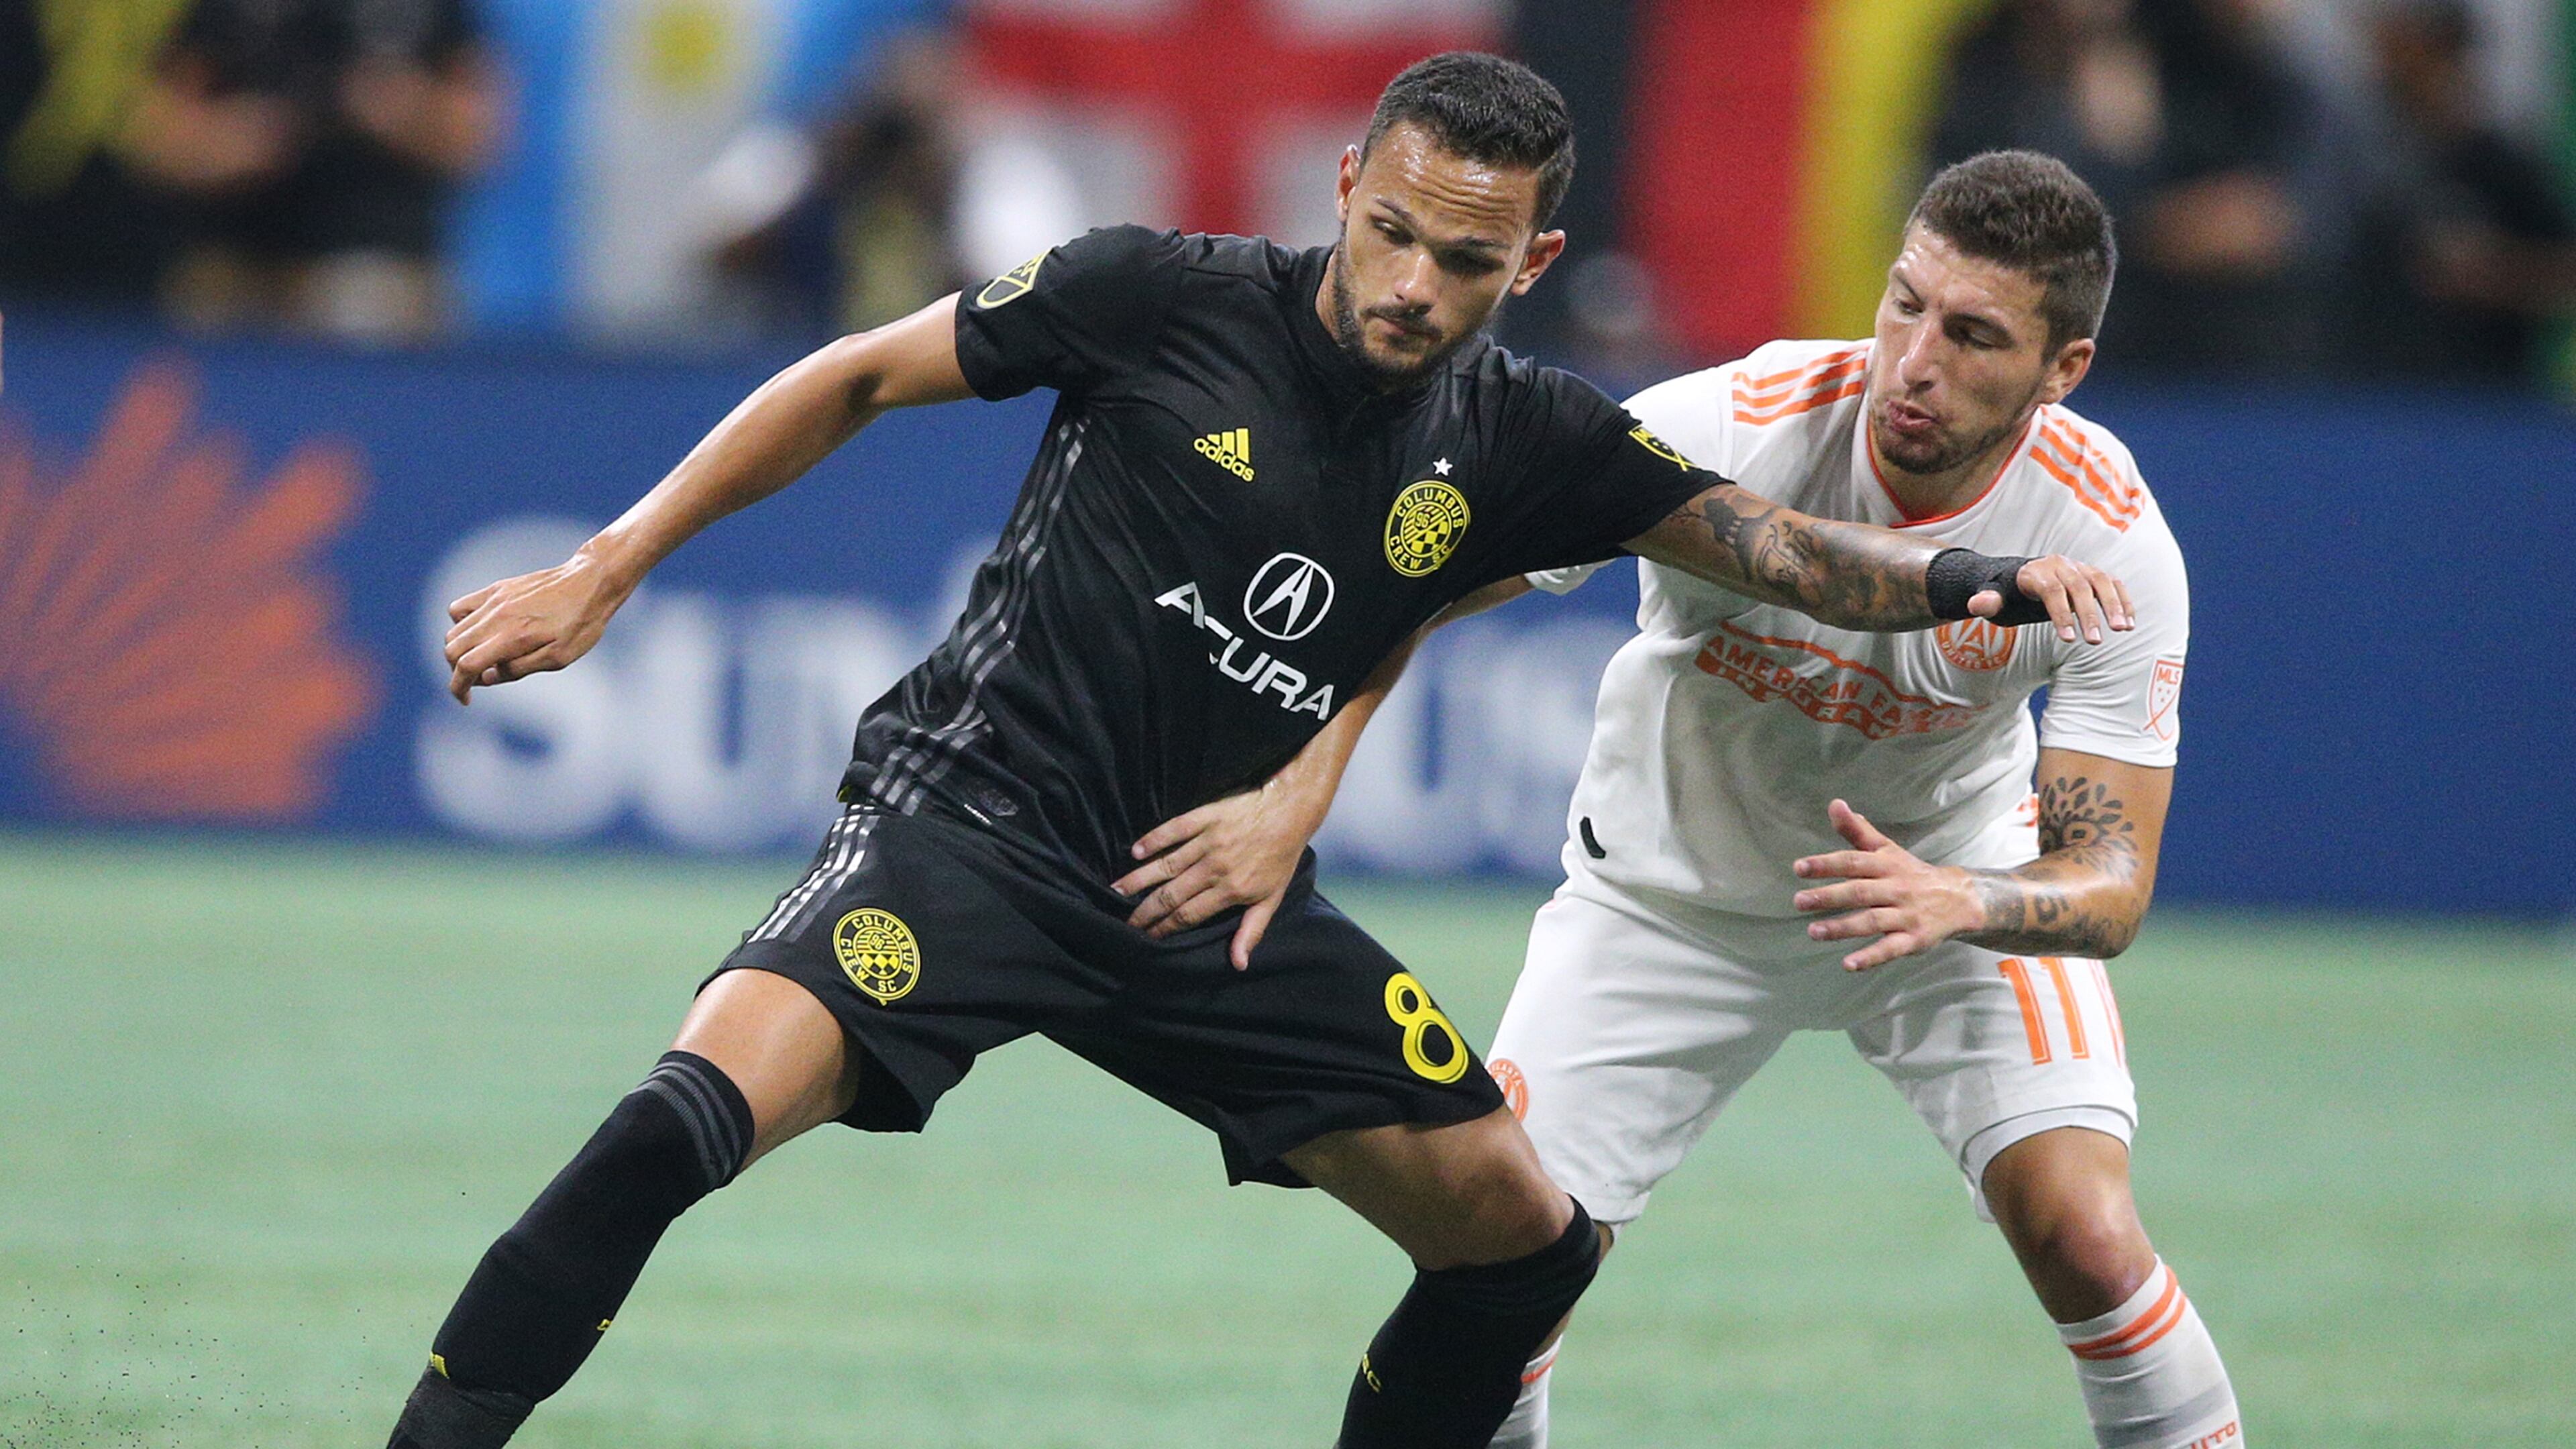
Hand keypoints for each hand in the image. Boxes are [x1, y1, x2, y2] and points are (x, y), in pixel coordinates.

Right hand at [442, 551, 626, 703]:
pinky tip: (481, 632)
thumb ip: (518, 669)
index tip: (465, 699)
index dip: (458, 687)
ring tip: (480, 658)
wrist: (590, 582)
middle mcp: (496, 617)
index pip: (466, 666)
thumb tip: (485, 678)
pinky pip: (460, 607)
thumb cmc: (581, 623)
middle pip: (452, 649)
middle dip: (457, 671)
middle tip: (476, 680)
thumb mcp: (558, 658)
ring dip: (458, 650)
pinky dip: (460, 624)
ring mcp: (493, 600)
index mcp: (512, 637)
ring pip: (454, 630)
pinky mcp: (496, 589)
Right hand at [1112, 779, 1324, 968]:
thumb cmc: (1280, 857)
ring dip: (1139, 879)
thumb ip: (1252, 931)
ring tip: (1116, 891)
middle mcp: (1215, 867)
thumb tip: (1238, 964)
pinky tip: (1135, 852)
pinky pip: (1173, 829)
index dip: (1164, 929)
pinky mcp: (1205, 816)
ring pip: (1166, 864)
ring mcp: (1208, 841)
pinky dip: (1153, 840)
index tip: (1147, 938)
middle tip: (1125, 922)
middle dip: (1145, 912)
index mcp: (1230, 890)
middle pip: (1171, 894)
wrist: (1290, 810)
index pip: (1188, 915)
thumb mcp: (1272, 898)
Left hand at [1791, 800, 1981, 970]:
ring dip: (1842, 928)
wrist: (1959, 900)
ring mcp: (1906, 915)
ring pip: (1872, 921)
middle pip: (1860, 892)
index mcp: (1887, 865)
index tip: (1798, 868)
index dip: (1826, 864)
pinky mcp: (1913, 940)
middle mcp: (1896, 888)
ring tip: (1813, 931)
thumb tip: (1835, 804)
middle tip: (1798, 901)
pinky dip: (1870, 958)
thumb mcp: (1886, 849)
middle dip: (1828, 896)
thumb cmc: (1911, 873)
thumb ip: (1858, 831)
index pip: (1853, 862)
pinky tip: (1848, 965)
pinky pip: (1890, 949)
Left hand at [1970, 554, 2131, 644]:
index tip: (2068, 639)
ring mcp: (2078, 568)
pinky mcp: (2092, 574)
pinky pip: (2112, 584)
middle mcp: (2059, 565)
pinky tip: (2129, 623)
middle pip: (2079, 586)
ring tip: (2122, 629)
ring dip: (2114, 604)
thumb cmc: (2005, 595)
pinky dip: (2123, 601)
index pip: (2052, 590)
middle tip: (2094, 641)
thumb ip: (1986, 602)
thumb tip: (1977, 604)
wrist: (2016, 578)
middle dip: (2088, 614)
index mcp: (2034, 572)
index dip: (2061, 614)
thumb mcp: (1992, 600)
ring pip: (2101, 581)